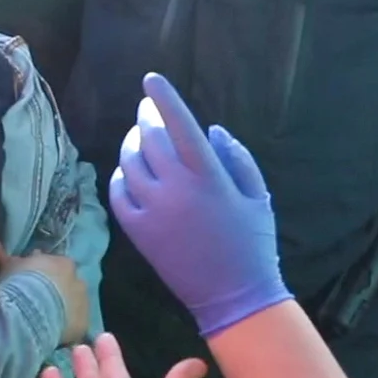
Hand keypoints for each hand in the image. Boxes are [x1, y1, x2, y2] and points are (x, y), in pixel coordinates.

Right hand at [0, 243, 90, 346]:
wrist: (29, 312)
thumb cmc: (19, 284)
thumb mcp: (9, 267)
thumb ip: (6, 257)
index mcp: (64, 263)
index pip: (58, 265)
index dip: (46, 274)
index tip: (33, 282)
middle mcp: (79, 280)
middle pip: (70, 284)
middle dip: (58, 291)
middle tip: (40, 302)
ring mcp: (84, 303)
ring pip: (76, 305)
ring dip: (65, 309)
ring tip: (46, 320)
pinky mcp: (84, 324)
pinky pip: (76, 325)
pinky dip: (68, 328)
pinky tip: (54, 333)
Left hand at [108, 73, 290, 335]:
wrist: (234, 298)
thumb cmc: (253, 243)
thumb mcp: (258, 195)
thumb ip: (236, 157)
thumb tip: (211, 130)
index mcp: (208, 175)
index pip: (179, 124)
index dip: (163, 98)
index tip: (151, 80)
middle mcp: (176, 188)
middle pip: (150, 139)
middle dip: (146, 118)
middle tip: (147, 110)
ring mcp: (153, 211)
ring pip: (130, 163)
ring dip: (132, 145)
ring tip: (139, 139)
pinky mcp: (138, 232)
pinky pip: (119, 194)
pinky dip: (120, 177)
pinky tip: (128, 173)